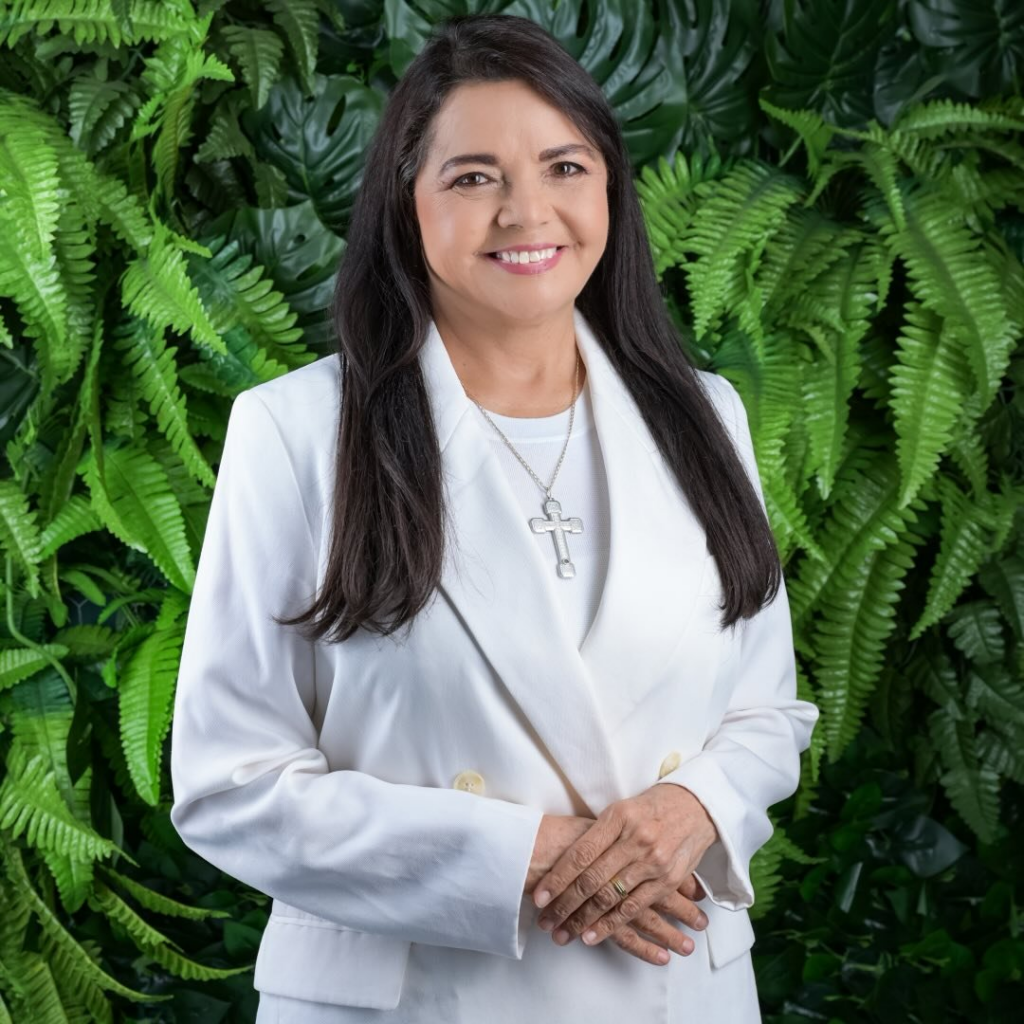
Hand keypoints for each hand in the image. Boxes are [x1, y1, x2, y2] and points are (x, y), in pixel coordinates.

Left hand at [531, 785, 717, 954]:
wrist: (695, 806)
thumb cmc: (651, 808)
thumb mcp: (621, 810)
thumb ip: (598, 834)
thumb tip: (566, 862)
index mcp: (617, 817)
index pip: (580, 853)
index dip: (557, 878)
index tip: (539, 897)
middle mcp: (634, 839)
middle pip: (592, 879)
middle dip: (565, 905)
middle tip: (545, 922)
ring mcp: (652, 861)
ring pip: (610, 897)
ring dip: (583, 920)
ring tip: (563, 934)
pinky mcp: (668, 879)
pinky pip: (634, 907)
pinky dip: (611, 924)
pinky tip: (593, 935)